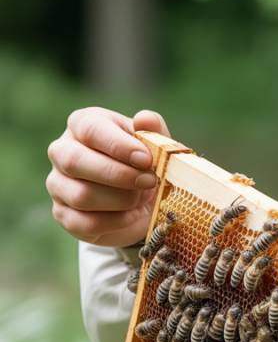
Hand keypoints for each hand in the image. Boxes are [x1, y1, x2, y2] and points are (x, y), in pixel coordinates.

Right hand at [46, 107, 169, 246]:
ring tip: (141, 197)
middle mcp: (62, 151)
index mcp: (83, 124)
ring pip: (80, 195)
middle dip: (119, 175)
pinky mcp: (63, 214)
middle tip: (149, 181)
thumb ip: (154, 130)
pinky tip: (131, 215)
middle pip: (75, 161)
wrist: (141, 201)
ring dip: (121, 200)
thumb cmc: (144, 164)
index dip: (119, 145)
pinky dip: (115, 221)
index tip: (145, 159)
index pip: (90, 129)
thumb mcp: (155, 144)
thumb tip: (144, 119)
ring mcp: (58, 184)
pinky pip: (84, 222)